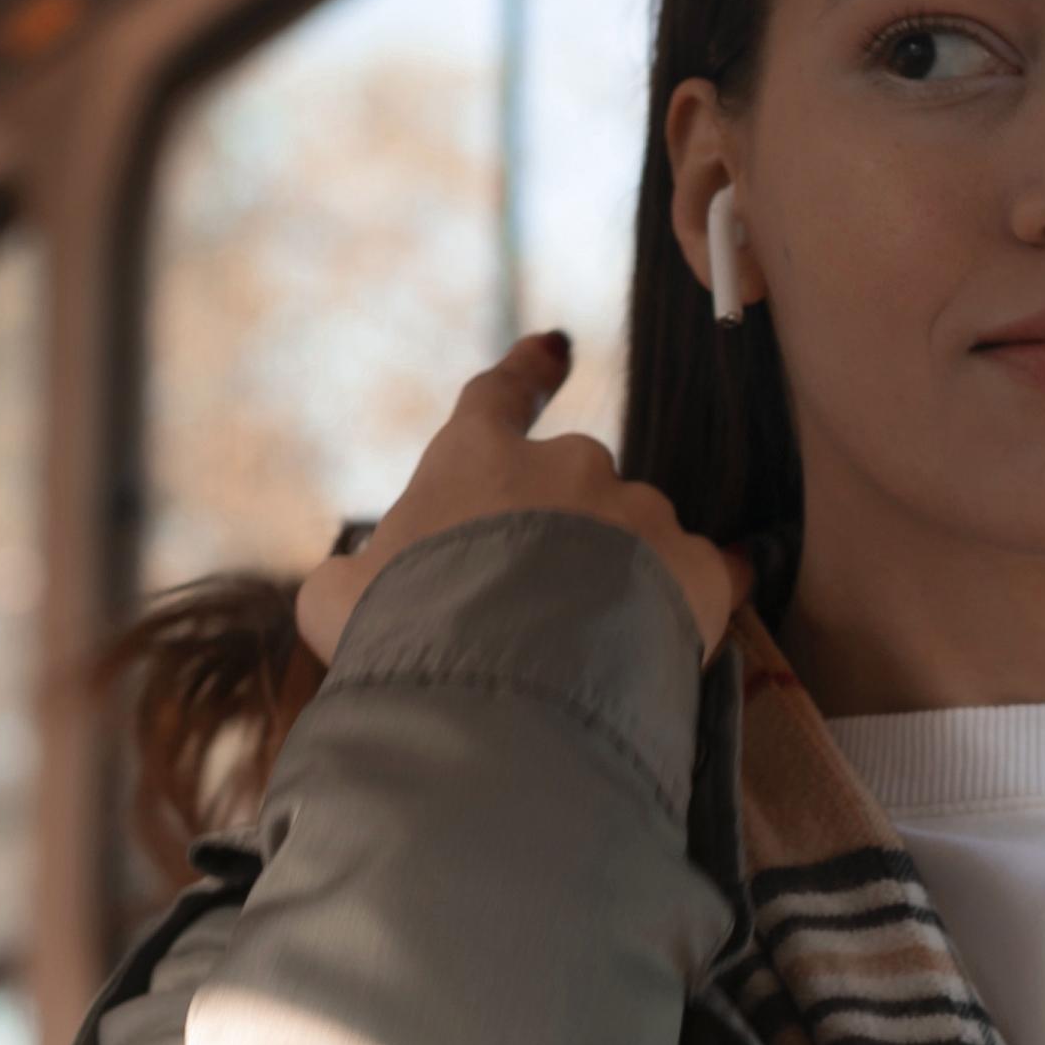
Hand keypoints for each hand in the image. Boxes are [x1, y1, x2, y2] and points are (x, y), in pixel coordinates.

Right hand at [295, 330, 743, 666]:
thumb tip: (357, 579)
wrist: (499, 696)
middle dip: (562, 534)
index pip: (500, 397)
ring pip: (638, 533)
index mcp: (478, 458)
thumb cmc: (406, 639)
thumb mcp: (339, 603)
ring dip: (620, 574)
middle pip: (574, 485)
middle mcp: (569, 467)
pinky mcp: (697, 571)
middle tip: (534, 612)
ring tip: (587, 655)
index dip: (525, 373)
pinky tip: (671, 644)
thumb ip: (357, 576)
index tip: (556, 348)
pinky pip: (704, 576)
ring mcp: (640, 514)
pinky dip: (687, 603)